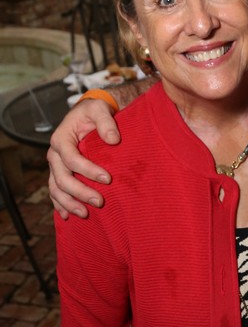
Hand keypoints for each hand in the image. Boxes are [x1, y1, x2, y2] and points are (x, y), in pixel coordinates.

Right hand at [48, 99, 119, 217]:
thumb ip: (106, 122)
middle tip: (100, 202)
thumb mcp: (99, 109)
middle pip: (61, 178)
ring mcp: (55, 166)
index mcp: (61, 139)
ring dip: (69, 203)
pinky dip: (60, 205)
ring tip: (85, 214)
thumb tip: (113, 140)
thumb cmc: (93, 111)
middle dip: (80, 192)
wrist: (87, 114)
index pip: (71, 159)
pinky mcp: (59, 174)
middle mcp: (54, 154)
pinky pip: (55, 193)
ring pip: (56, 189)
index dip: (88, 171)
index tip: (108, 179)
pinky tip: (68, 217)